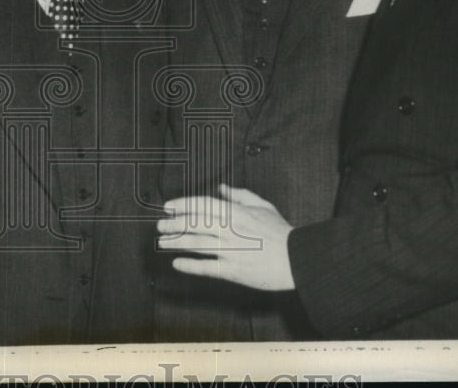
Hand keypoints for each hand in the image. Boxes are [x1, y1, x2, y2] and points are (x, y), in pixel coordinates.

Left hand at [156, 184, 295, 290]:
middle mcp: (230, 229)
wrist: (297, 259)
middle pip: (195, 224)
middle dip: (174, 224)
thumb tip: (221, 188)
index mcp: (236, 212)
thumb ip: (240, 195)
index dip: (182, 205)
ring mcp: (231, 250)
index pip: (202, 205)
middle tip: (160, 226)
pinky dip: (191, 266)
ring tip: (162, 243)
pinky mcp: (234, 270)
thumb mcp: (262, 206)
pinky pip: (207, 267)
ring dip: (177, 243)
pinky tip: (177, 264)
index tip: (168, 207)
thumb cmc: (281, 232)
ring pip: (197, 244)